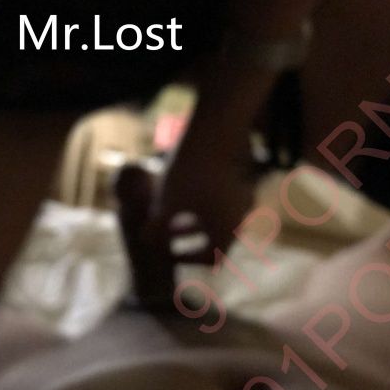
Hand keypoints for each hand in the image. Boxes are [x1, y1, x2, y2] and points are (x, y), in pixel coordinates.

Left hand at [154, 134, 258, 266]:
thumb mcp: (166, 203)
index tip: (168, 250)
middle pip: (216, 239)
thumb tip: (145, 242)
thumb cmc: (189, 171)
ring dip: (195, 219)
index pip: (211, 259)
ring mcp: (245, 199)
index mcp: (226, 231)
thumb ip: (156, 228)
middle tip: (166, 231)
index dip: (187, 259)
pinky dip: (205, 203)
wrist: (216, 131)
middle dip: (188, 237)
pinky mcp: (243, 179)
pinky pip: (224, 201)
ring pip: (219, 218)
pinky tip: (186, 188)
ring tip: (172, 209)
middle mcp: (241, 219)